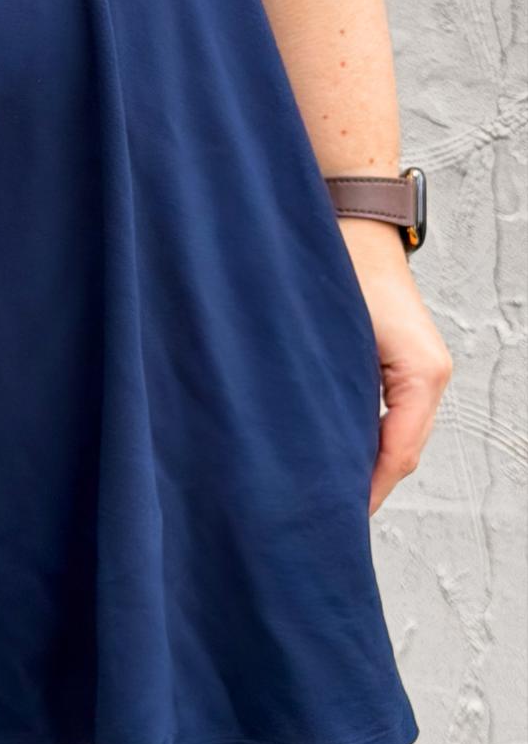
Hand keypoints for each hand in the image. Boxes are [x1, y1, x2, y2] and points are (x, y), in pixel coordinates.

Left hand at [339, 217, 453, 515]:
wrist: (346, 226)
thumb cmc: (344, 271)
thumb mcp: (344, 343)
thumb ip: (348, 399)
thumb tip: (332, 453)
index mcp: (423, 378)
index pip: (399, 455)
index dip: (367, 489)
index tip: (334, 517)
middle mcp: (425, 380)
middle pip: (396, 454)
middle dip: (361, 484)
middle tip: (319, 516)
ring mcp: (411, 372)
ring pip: (387, 436)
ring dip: (357, 461)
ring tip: (318, 493)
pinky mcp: (391, 363)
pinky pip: (380, 414)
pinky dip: (356, 435)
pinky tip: (323, 449)